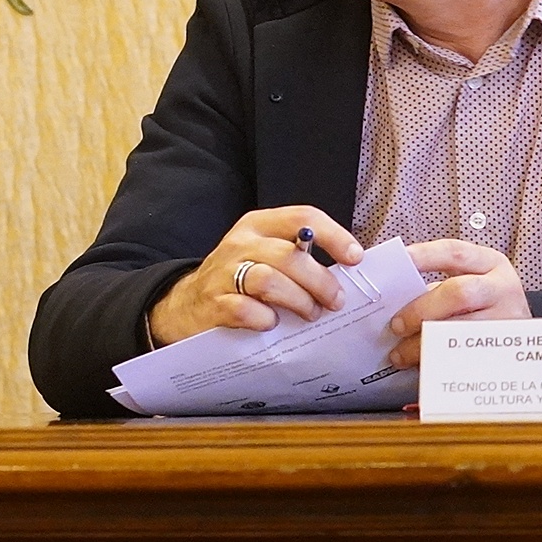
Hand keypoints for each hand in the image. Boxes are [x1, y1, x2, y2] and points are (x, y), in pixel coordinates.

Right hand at [147, 207, 363, 344]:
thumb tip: (348, 272)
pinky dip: (266, 319)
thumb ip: (298, 256)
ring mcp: (224, 273)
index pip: (303, 218)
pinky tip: (271, 324)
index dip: (334, 237)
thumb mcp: (264, 255)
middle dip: (320, 281)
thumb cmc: (238, 280)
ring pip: (269, 281)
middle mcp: (240, 244)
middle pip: (290, 255)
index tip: (355, 259)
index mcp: (258, 226)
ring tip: (308, 314)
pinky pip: (246, 309)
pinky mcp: (214, 303)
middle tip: (335, 301)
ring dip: (298, 301)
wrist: (186, 305)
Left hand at [385, 239, 530, 366]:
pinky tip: (422, 365)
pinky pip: (466, 357)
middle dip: (422, 310)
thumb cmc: (484, 304)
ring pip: (462, 330)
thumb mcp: (469, 281)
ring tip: (400, 354)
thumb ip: (436, 286)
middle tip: (397, 325)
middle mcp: (503, 288)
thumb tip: (393, 301)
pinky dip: (438, 361)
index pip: (454, 253)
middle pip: (460, 293)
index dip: (424, 256)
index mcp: (490, 263)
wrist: (525, 334)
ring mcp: (508, 319)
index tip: (397, 265)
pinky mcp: (506, 349)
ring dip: (423, 344)